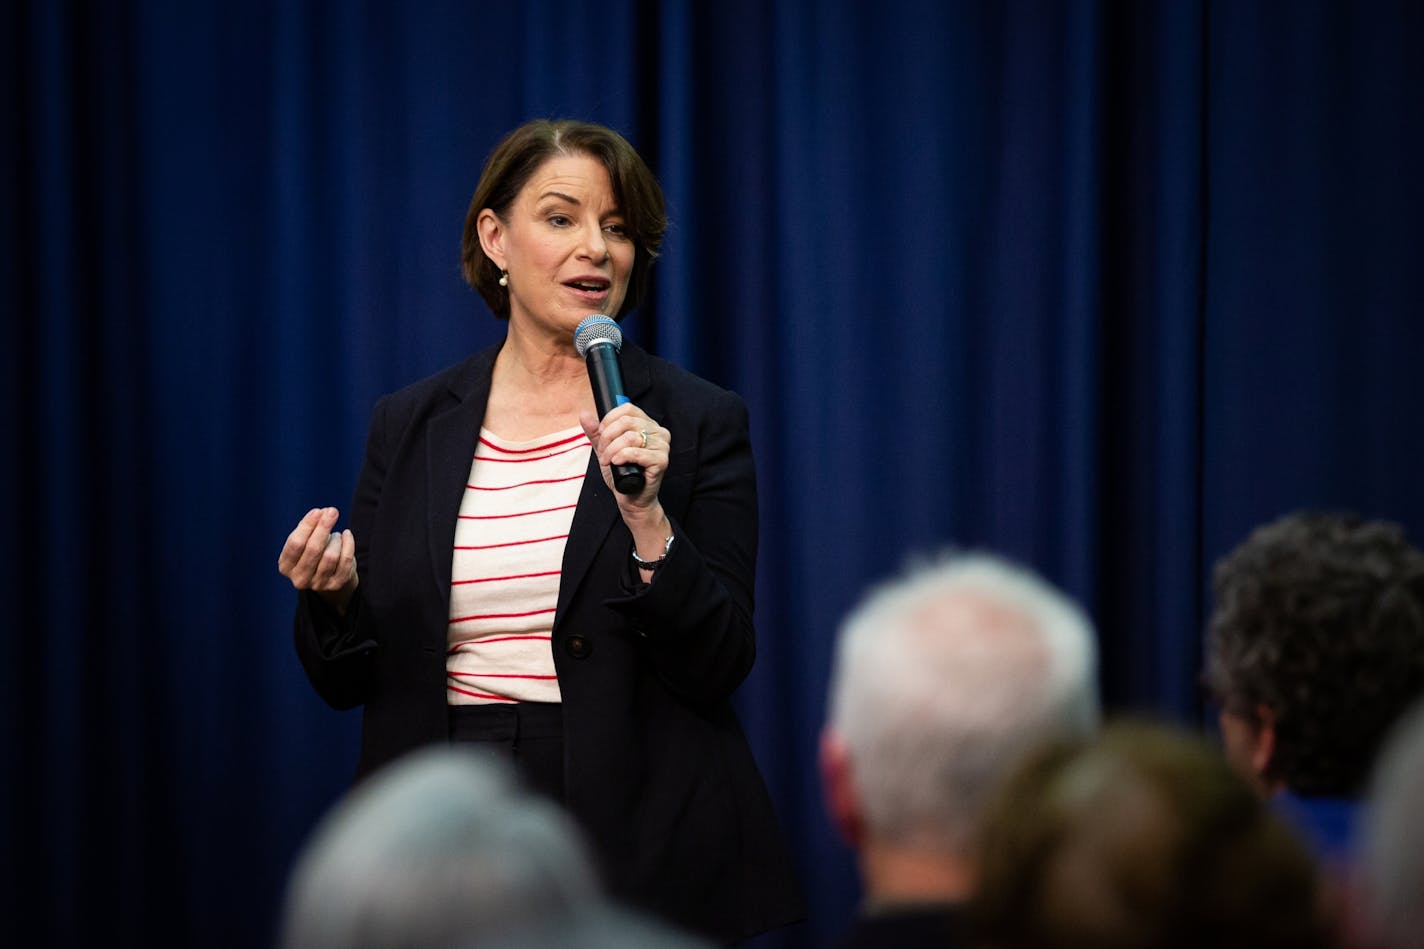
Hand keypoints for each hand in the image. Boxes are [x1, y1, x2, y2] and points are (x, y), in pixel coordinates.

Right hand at [278, 507, 358, 613]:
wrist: (329, 574)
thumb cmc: (313, 551)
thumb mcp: (306, 539)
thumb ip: (310, 526)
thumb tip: (324, 512)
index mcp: (285, 566)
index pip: (295, 543)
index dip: (307, 526)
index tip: (317, 511)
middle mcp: (299, 579)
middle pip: (313, 549)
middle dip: (324, 527)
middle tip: (332, 511)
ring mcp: (318, 584)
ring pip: (331, 555)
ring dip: (335, 539)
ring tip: (336, 535)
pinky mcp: (336, 585)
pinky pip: (346, 560)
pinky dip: (348, 544)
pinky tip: (346, 535)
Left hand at [580, 404, 671, 550]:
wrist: (631, 499)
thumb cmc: (622, 474)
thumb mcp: (605, 449)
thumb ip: (596, 433)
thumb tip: (584, 414)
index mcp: (648, 425)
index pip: (628, 409)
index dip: (609, 420)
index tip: (601, 434)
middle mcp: (659, 432)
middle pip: (627, 421)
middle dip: (608, 437)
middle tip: (602, 452)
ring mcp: (662, 446)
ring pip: (630, 437)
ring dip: (612, 450)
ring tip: (608, 461)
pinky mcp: (661, 460)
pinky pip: (637, 452)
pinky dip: (622, 456)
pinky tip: (616, 463)